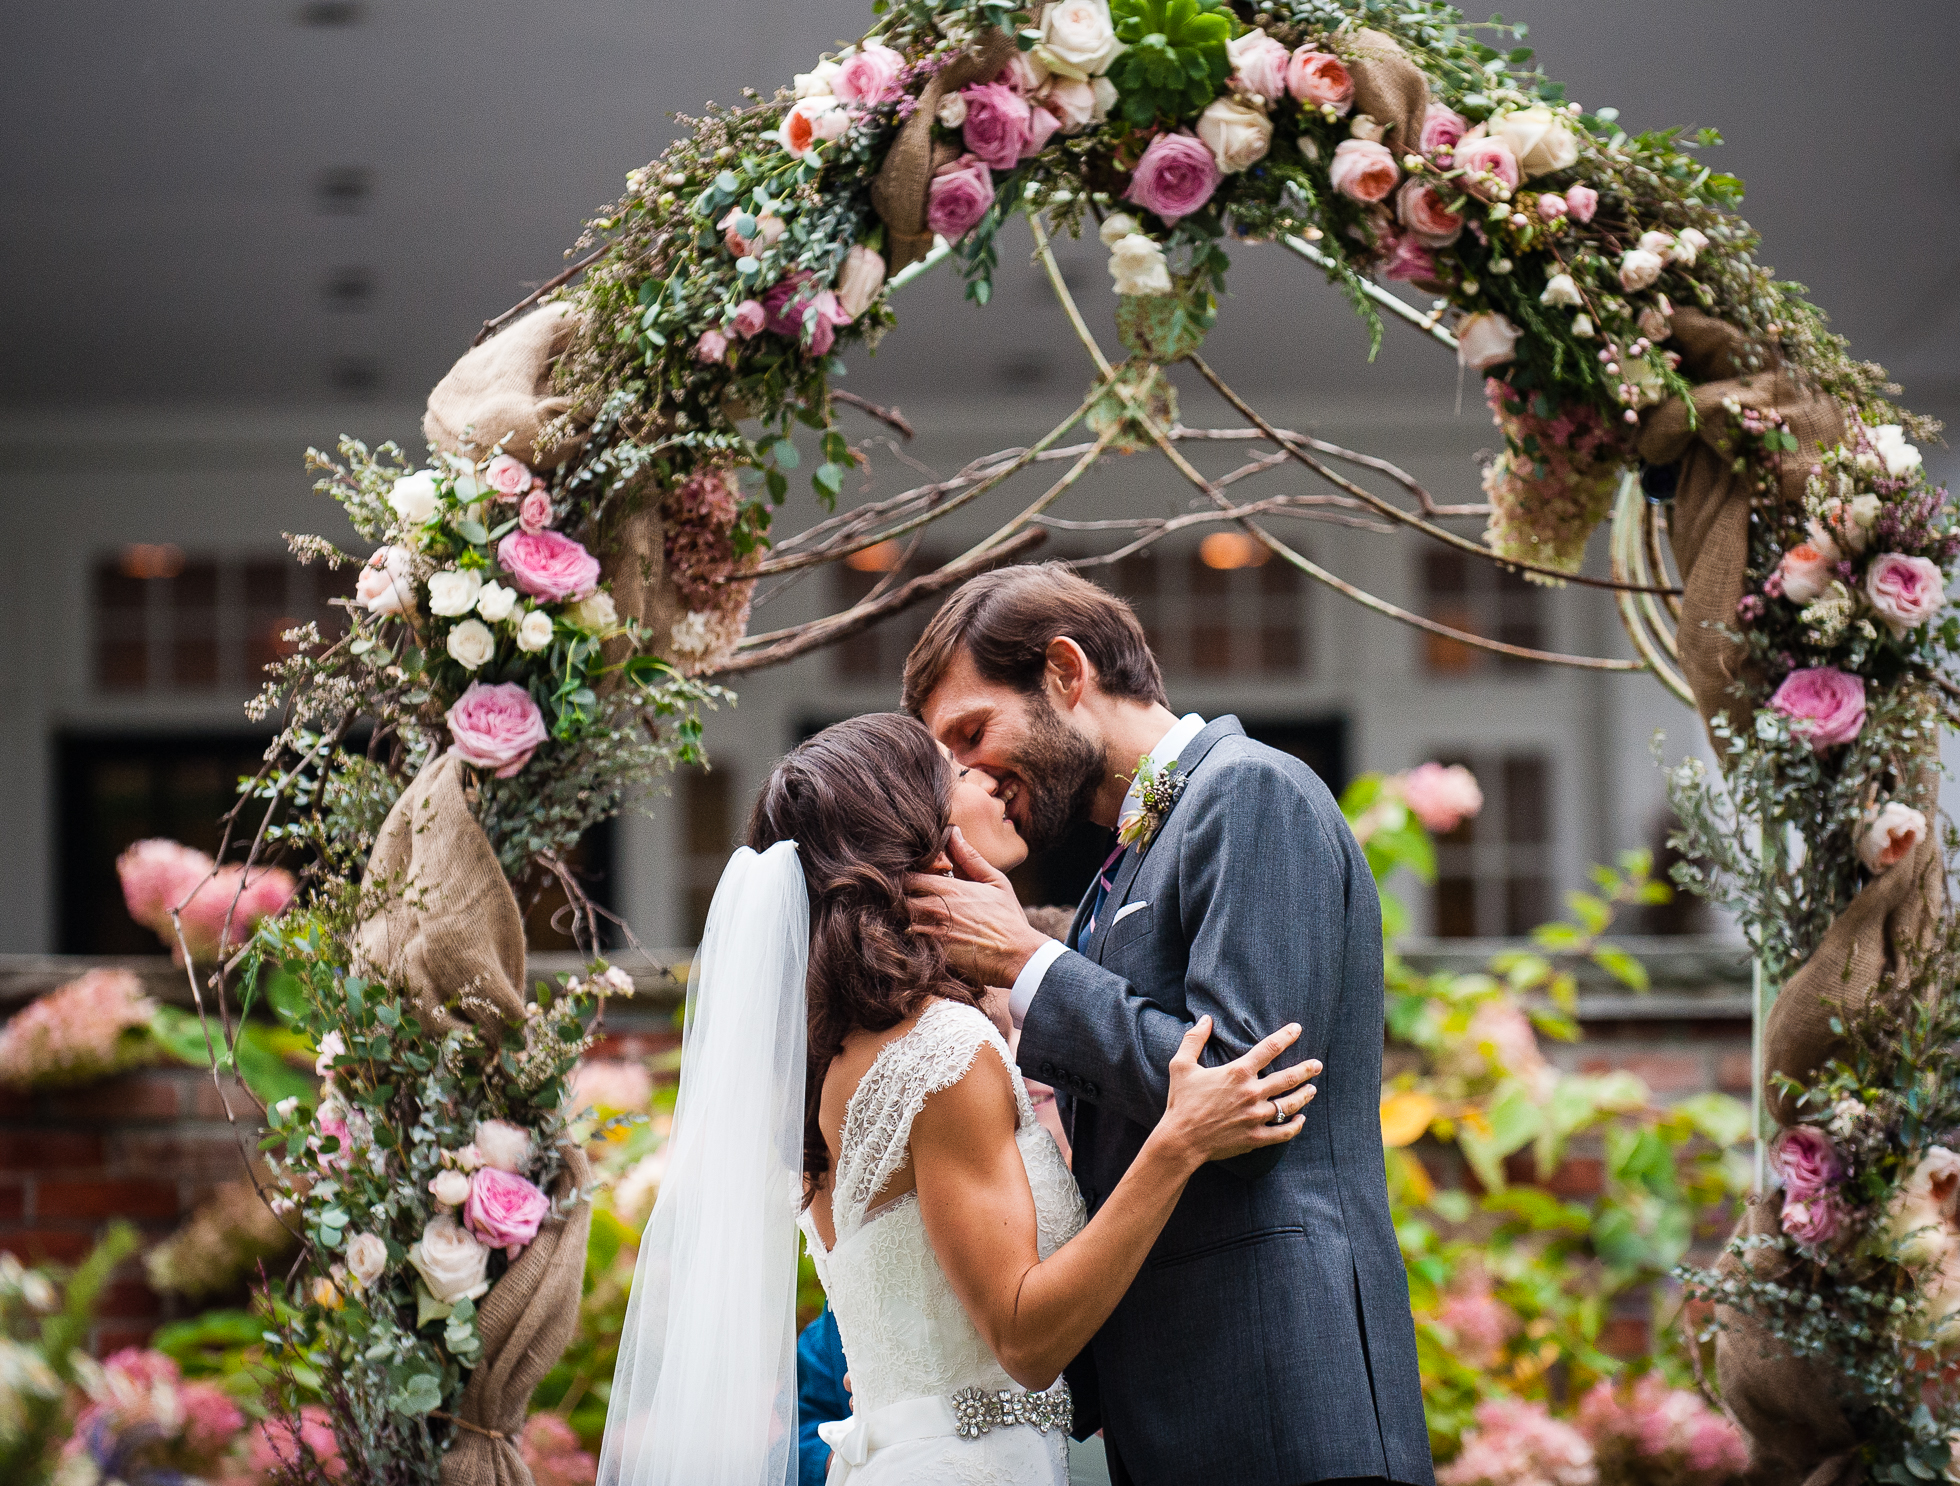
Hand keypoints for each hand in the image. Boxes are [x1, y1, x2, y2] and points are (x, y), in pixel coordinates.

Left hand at [906, 828, 1050, 986]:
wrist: (1018, 956)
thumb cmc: (1008, 919)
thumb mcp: (995, 882)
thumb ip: (970, 858)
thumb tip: (953, 832)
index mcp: (947, 889)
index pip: (907, 877)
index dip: (905, 878)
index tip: (911, 881)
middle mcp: (934, 909)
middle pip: (897, 899)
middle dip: (899, 898)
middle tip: (907, 900)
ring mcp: (930, 934)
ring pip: (900, 921)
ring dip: (902, 919)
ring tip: (912, 920)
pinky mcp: (932, 955)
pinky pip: (908, 943)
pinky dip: (908, 939)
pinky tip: (919, 939)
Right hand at [1157, 1017, 1320, 1165]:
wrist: (1181, 1140)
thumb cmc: (1181, 1102)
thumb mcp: (1181, 1065)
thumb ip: (1194, 1039)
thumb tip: (1205, 1019)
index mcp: (1238, 1073)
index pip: (1269, 1048)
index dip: (1286, 1036)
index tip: (1297, 1029)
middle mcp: (1252, 1093)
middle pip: (1288, 1078)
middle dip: (1307, 1069)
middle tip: (1318, 1064)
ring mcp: (1256, 1117)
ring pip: (1290, 1104)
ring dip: (1304, 1095)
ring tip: (1312, 1089)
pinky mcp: (1255, 1137)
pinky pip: (1283, 1132)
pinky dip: (1296, 1126)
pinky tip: (1301, 1119)